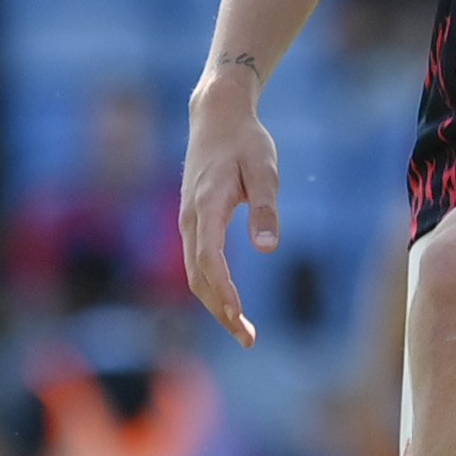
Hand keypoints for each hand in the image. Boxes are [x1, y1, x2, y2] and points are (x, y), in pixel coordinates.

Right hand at [179, 71, 281, 345]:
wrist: (216, 115)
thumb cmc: (245, 141)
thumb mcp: (264, 169)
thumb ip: (266, 208)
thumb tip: (268, 249)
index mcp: (208, 205)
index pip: (209, 259)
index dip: (223, 291)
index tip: (239, 317)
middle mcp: (191, 218)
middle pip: (198, 276)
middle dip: (221, 311)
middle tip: (248, 339)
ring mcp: (188, 221)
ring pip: (195, 274)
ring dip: (216, 304)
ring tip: (244, 331)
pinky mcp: (192, 222)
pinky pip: (197, 263)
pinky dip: (211, 288)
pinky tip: (229, 304)